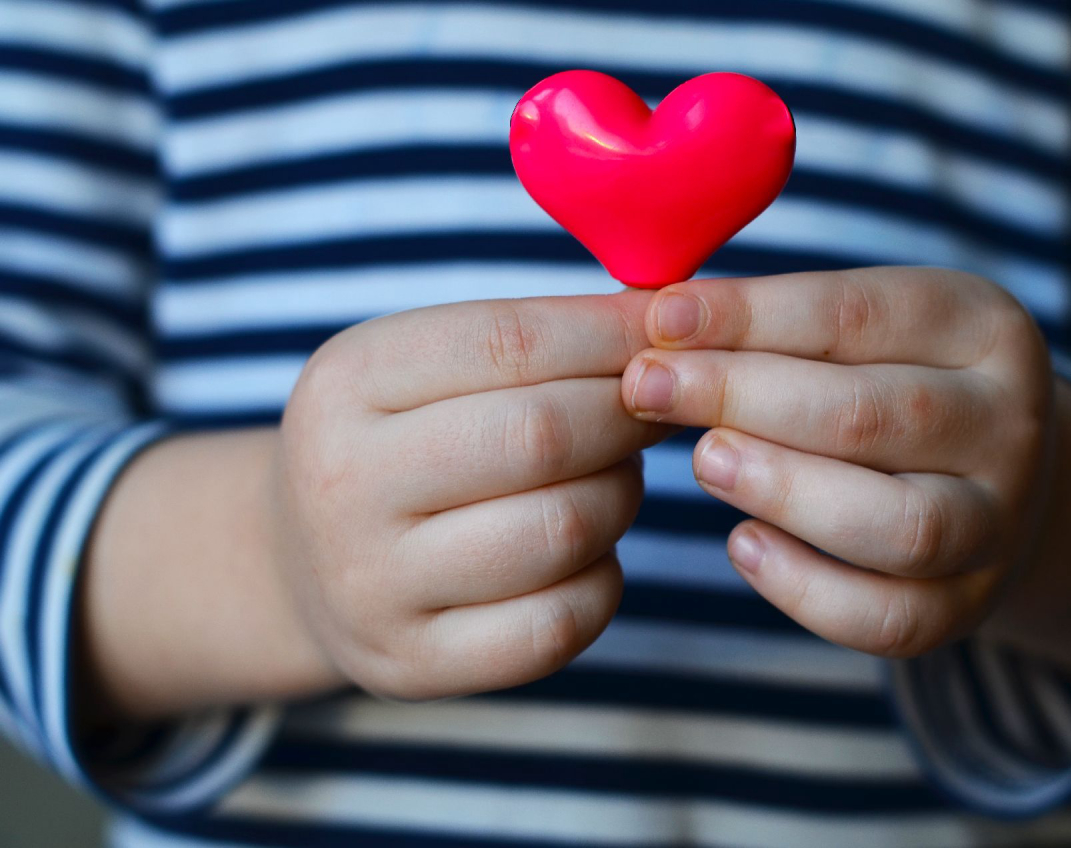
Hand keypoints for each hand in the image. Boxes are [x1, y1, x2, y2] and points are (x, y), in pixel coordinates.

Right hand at [270, 292, 668, 699]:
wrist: (299, 564)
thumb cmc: (396, 444)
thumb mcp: (422, 369)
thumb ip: (530, 341)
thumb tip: (667, 319)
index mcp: (346, 384)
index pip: (510, 344)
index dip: (611, 337)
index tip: (668, 334)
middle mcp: (344, 487)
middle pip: (541, 438)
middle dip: (626, 418)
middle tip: (651, 413)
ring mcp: (373, 588)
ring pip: (562, 531)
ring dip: (620, 497)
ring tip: (611, 478)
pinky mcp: (413, 665)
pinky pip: (557, 625)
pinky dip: (602, 580)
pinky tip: (588, 553)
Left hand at [620, 268, 1070, 678]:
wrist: (993, 476)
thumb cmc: (892, 381)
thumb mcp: (863, 329)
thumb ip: (776, 322)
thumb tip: (659, 321)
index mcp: (984, 328)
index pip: (857, 316)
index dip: (749, 317)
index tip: (658, 319)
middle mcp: (1010, 426)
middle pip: (874, 416)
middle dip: (743, 398)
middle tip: (649, 388)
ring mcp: (999, 525)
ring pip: (899, 525)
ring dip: (784, 491)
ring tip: (704, 461)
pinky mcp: (969, 606)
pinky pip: (890, 619)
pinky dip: (806, 588)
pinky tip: (742, 544)